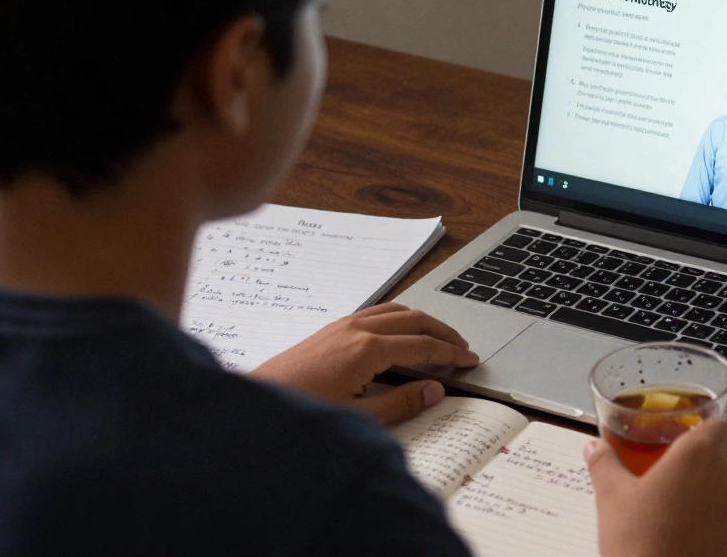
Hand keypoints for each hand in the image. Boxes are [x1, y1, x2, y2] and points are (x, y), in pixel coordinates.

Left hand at [250, 302, 478, 423]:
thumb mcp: (360, 416)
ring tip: (438, 338)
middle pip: (414, 320)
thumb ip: (402, 402)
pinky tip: (399, 334)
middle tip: (463, 348)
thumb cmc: (303, 411)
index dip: (451, 354)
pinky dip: (398, 319)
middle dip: (443, 332)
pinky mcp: (330, 329)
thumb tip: (434, 390)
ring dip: (421, 322)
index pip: (423, 346)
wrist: (257, 403)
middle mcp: (357, 329)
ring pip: (395, 311)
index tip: (470, 361)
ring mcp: (342, 325)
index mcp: (368, 350)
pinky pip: (375, 313)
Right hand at [585, 419, 726, 556]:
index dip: (710, 434)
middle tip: (676, 489)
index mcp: (698, 455)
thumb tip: (594, 448)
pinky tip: (697, 543)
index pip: (723, 427)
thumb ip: (605, 464)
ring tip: (684, 521)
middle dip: (707, 473)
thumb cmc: (640, 544)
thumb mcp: (612, 499)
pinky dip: (726, 529)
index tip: (691, 446)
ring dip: (717, 501)